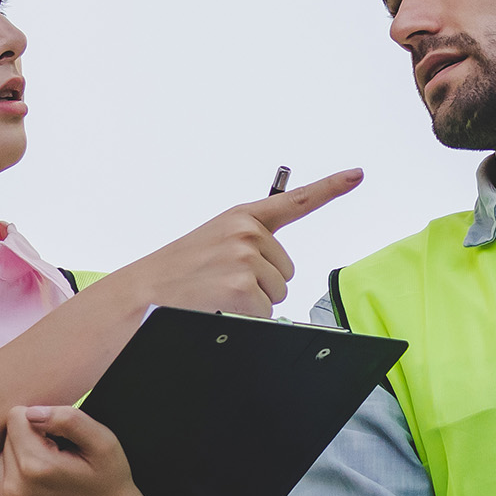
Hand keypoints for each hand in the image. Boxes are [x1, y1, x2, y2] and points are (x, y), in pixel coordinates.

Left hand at [0, 406, 153, 495]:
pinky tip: (31, 492)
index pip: (16, 418)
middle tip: (57, 460)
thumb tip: (32, 412)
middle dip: (28, 443)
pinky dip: (5, 486)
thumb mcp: (103, 442)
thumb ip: (68, 419)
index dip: (40, 423)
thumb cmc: (109, 482)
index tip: (58, 440)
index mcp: (36, 466)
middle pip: (4, 442)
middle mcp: (15, 491)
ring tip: (47, 477)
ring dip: (17, 464)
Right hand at [121, 168, 362, 317]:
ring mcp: (247, 257)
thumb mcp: (210, 247)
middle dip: (260, 286)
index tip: (357, 174)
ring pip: (276, 296)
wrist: (137, 297)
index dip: (332, 187)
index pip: (295, 200)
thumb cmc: (172, 278)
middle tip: (220, 287)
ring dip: (250, 305)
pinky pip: (264, 315)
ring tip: (214, 297)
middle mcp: (247, 232)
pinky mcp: (243, 287)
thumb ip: (245, 249)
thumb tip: (276, 278)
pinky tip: (216, 309)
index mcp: (240, 218)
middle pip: (285, 272)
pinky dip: (244, 321)